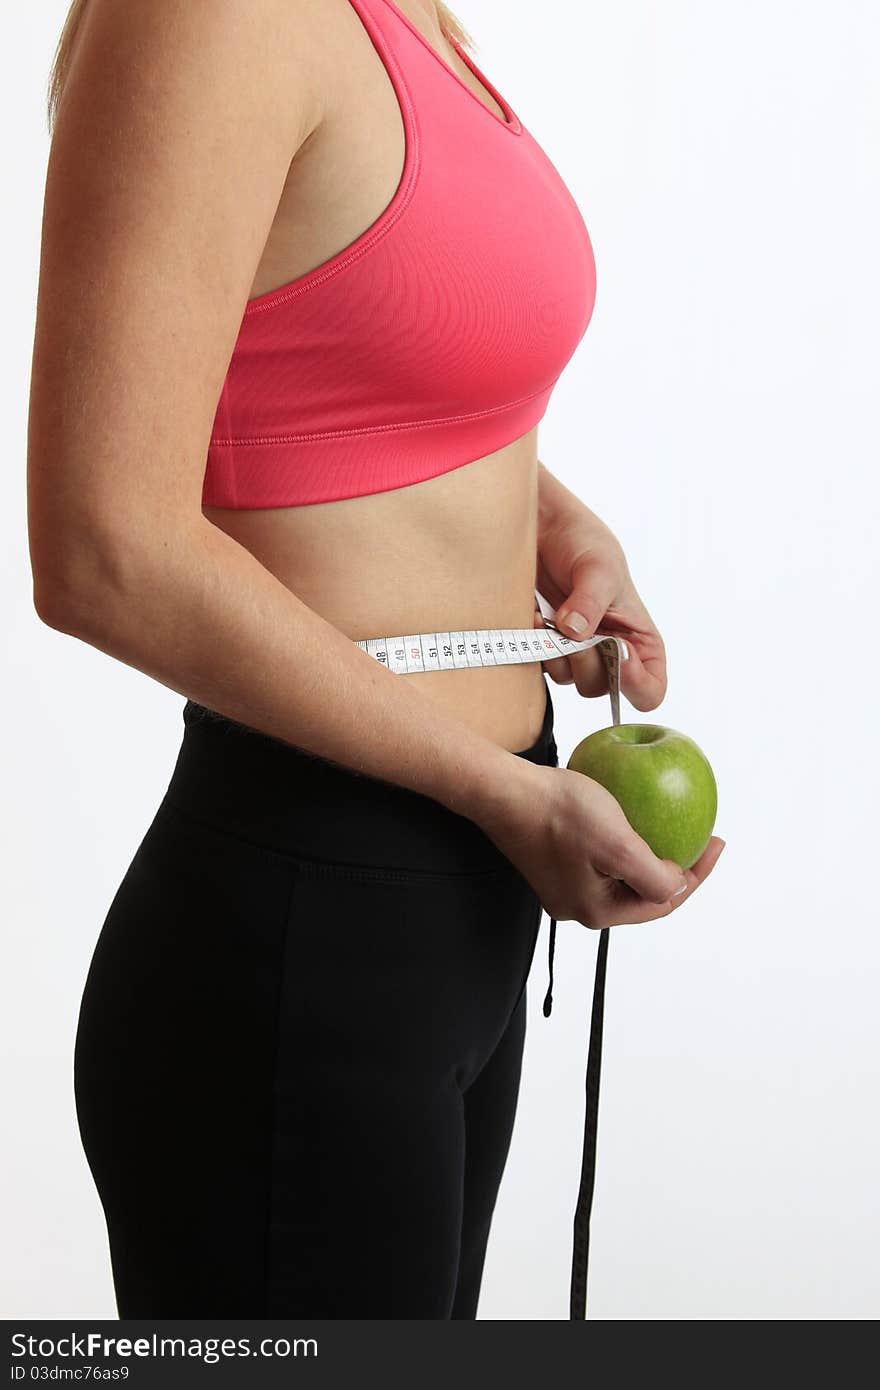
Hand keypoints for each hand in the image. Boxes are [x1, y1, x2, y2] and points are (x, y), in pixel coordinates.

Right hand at [478, 757, 725, 929]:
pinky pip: (602, 857)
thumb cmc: (560, 814)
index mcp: (596, 911)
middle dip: (674, 867)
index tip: (716, 842)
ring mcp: (564, 884)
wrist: (503, 792)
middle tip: (700, 835)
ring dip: (650, 853)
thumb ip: (654, 876)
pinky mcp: (555, 861)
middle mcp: (579, 906)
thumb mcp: (618, 845)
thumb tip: (677, 885)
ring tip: (673, 827)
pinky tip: (634, 815)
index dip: (695, 875)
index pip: (661, 902)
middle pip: (642, 892)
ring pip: (622, 874)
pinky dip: (625, 841)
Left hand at [535, 492, 667, 711]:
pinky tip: (534, 617)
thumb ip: (590, 603)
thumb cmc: (585, 542)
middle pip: (602, 687)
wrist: (544, 528)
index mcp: (639, 639)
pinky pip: (542, 665)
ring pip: (569, 680)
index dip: (636, 684)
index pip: (650, 689)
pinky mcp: (548, 646)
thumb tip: (574, 634)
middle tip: (572, 632)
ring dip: (556, 654)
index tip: (619, 655)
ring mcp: (578, 651)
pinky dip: (535, 648)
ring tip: (547, 619)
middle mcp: (611, 651)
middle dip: (586, 662)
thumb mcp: (598, 568)